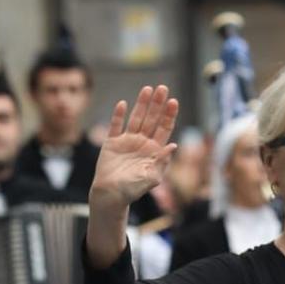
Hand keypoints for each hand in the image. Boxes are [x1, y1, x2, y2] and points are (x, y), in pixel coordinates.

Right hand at [90, 85, 179, 213]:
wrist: (110, 195)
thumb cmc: (132, 190)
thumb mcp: (152, 178)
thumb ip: (162, 162)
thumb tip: (174, 145)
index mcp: (154, 151)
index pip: (164, 129)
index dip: (169, 115)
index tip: (174, 102)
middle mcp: (142, 143)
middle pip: (152, 119)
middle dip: (158, 104)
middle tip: (163, 88)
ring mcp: (127, 141)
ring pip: (136, 118)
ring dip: (141, 104)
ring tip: (147, 89)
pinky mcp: (112, 143)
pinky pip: (115, 126)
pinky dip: (118, 115)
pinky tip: (123, 104)